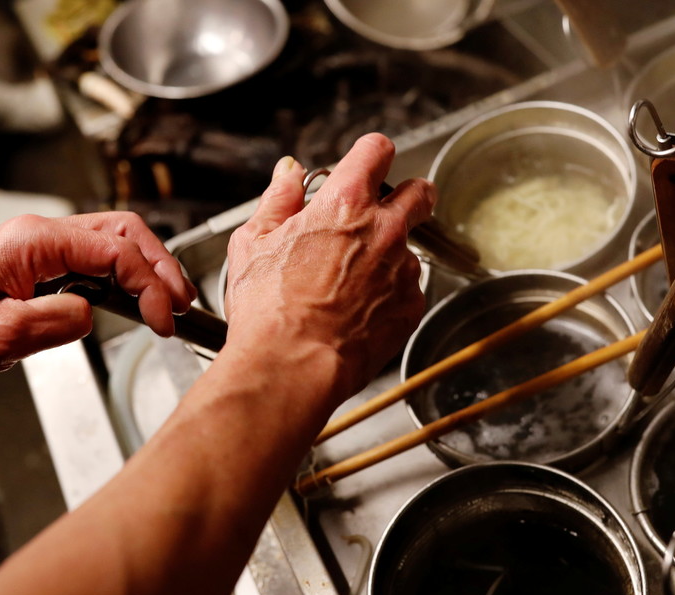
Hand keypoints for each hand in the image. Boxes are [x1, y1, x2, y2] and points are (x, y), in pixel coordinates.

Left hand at [0, 212, 194, 384]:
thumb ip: (58, 321)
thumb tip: (95, 314)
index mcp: (34, 241)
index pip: (117, 249)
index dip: (151, 283)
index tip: (163, 318)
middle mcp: (38, 237)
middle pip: (123, 233)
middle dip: (161, 265)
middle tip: (182, 303)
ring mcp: (36, 252)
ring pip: (110, 245)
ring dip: (145, 270)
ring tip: (168, 302)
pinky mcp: (33, 272)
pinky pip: (90, 265)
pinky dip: (121, 280)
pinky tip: (132, 303)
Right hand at [225, 133, 435, 397]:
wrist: (292, 364)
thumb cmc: (269, 309)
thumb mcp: (254, 241)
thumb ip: (278, 199)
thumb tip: (288, 173)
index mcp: (345, 203)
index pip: (377, 150)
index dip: (372, 153)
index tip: (369, 162)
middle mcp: (383, 230)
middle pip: (420, 192)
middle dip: (410, 194)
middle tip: (390, 209)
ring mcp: (403, 269)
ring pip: (410, 247)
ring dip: (389, 256)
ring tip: (351, 283)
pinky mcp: (412, 305)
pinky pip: (408, 289)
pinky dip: (390, 295)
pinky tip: (359, 311)